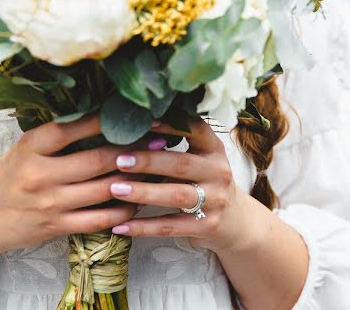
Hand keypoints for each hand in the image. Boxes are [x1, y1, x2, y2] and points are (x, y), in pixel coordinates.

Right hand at [0, 113, 152, 262]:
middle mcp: (39, 174)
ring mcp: (48, 203)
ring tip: (158, 168)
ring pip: (104, 189)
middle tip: (161, 140)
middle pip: (98, 159)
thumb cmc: (10, 176)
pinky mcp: (55, 227)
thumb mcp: (26, 148)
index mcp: (31, 146)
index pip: (74, 126)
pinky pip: (99, 219)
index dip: (109, 119)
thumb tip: (107, 114)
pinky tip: (139, 200)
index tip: (138, 112)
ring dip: (135, 180)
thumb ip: (59, 135)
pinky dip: (123, 210)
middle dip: (135, 150)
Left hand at [107, 116, 254, 253]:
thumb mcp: (201, 160)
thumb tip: (133, 131)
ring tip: (115, 190)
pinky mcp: (207, 226)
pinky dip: (144, 227)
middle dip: (148, 161)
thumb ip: (176, 147)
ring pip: (176, 196)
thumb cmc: (205, 182)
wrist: (234, 220)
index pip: (197, 131)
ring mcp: (215, 200)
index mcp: (215, 150)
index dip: (171, 125)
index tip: (144, 123)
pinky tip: (120, 226)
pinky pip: (170, 227)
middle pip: (182, 164)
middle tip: (119, 160)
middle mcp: (219, 172)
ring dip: (144, 193)